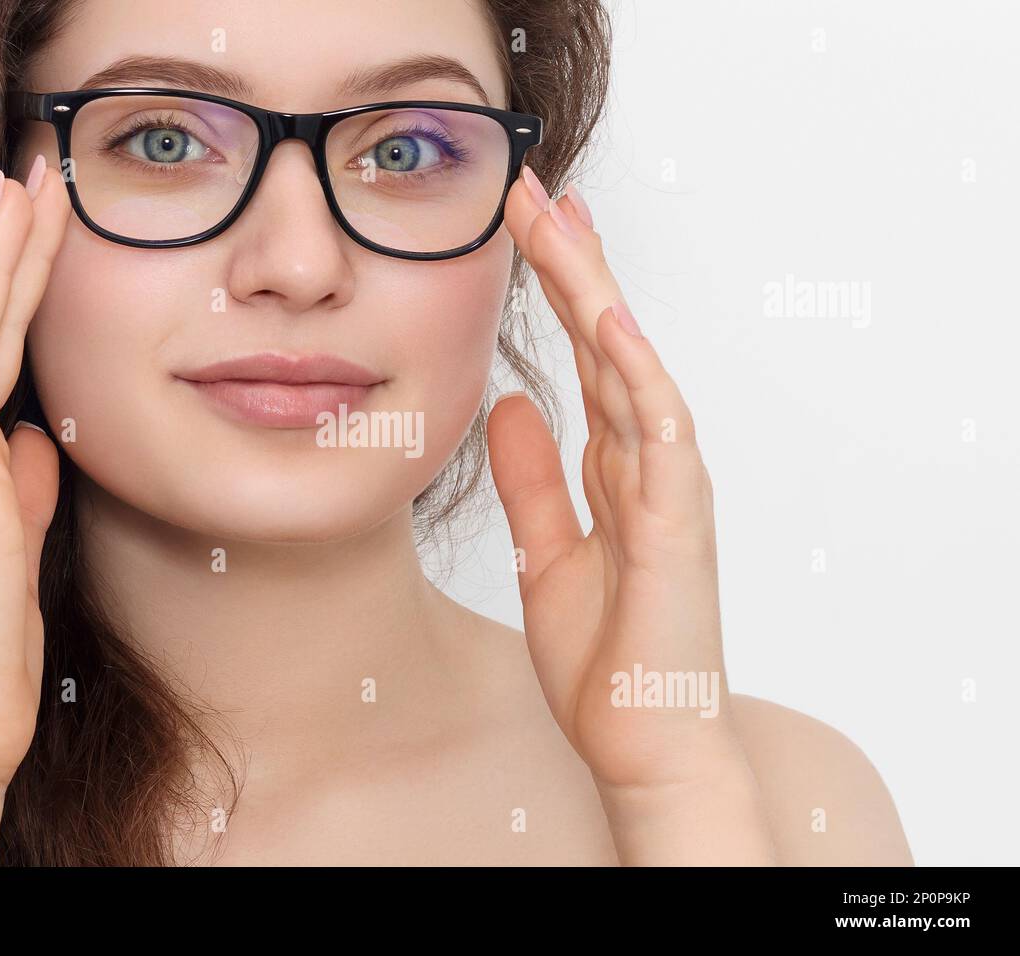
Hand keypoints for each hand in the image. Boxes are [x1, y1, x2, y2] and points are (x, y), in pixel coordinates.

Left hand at [490, 169, 773, 862]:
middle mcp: (649, 461)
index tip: (532, 226)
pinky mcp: (676, 520)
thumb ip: (534, 482)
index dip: (561, 290)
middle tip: (537, 191)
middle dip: (573, 263)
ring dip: (597, 292)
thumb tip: (509, 407)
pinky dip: (635, 374)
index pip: (587, 357)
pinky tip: (605, 321)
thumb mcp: (546, 554)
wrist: (644, 742)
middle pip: (608, 341)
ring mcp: (668, 485)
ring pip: (633, 366)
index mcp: (618, 467)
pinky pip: (659, 432)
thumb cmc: (610, 658)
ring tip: (561, 220)